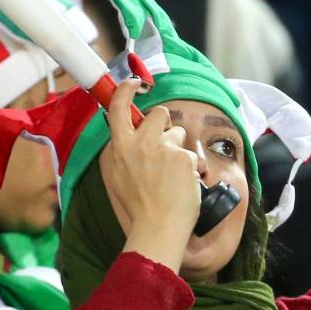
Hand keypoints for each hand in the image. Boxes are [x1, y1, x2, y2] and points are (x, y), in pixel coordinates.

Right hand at [99, 79, 200, 251]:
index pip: (118, 107)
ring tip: (172, 174)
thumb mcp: (118, 175)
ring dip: (179, 148)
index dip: (126, 89)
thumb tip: (130, 133)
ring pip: (178, 133)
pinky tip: (183, 185)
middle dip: (165, 124)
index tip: (135, 82)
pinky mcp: (184, 157)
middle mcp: (139, 143)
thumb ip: (123, 151)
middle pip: (158, 113)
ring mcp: (163, 148)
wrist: (157, 227)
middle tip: (165, 146)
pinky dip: (191, 169)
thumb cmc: (139, 207)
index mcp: (119, 147)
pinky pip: (192, 155)